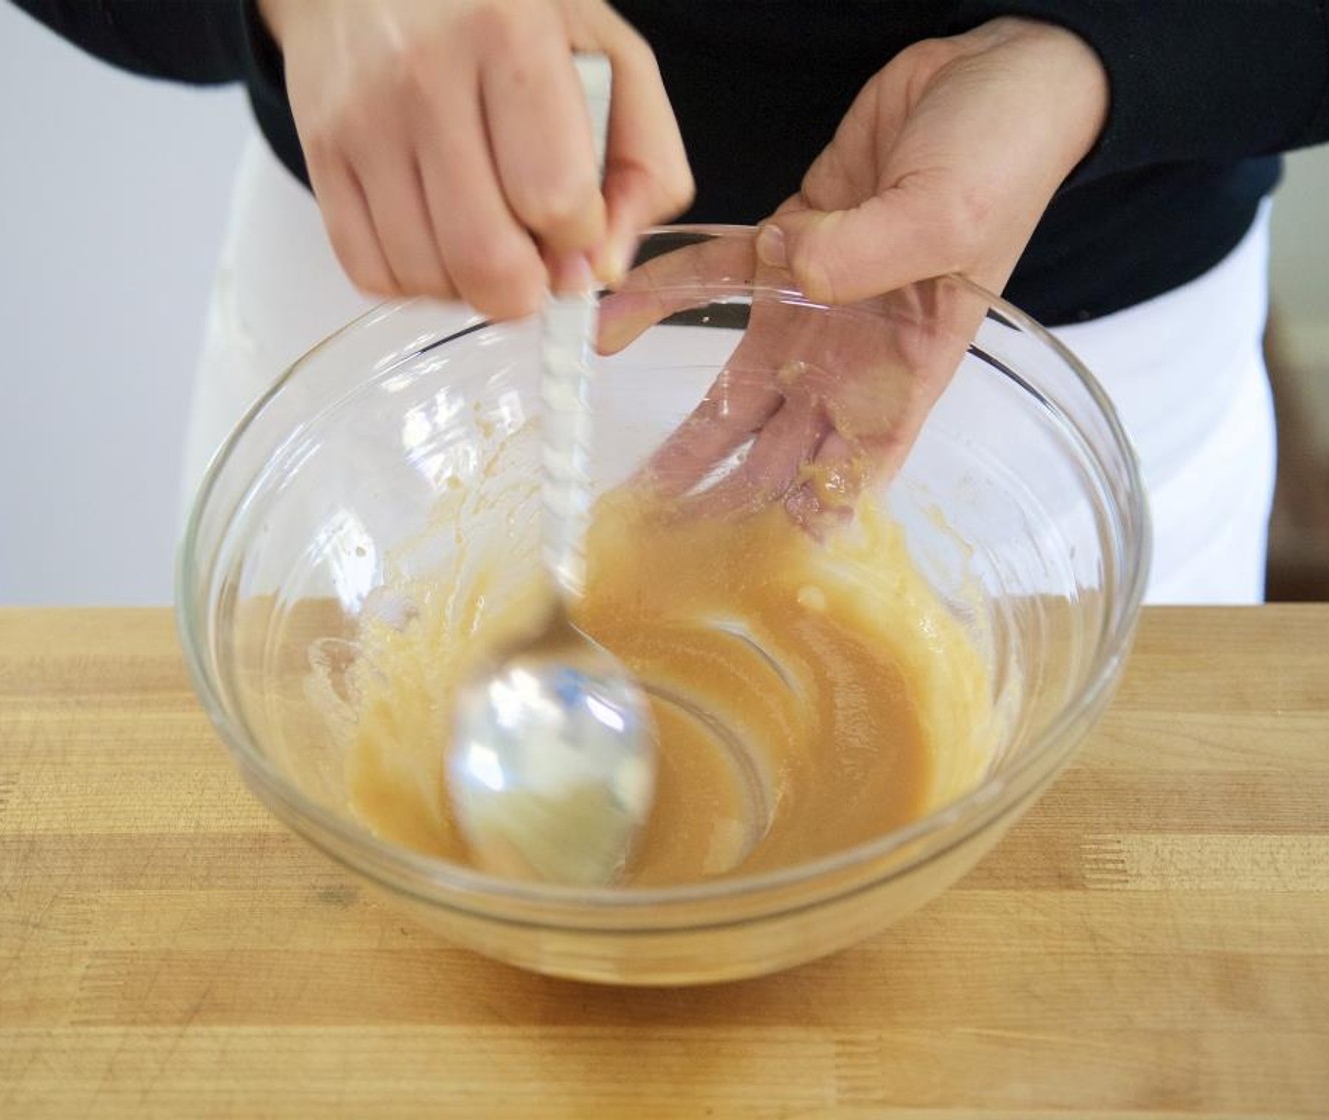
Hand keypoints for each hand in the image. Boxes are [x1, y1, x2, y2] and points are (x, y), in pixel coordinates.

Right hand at [257, 0, 692, 317]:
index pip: (554, 197)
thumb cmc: (507, 18)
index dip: (579, 240)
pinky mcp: (321, 156)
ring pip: (427, 276)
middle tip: (536, 264)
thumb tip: (605, 269)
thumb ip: (643, 165)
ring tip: (488, 238)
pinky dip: (418, 283)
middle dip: (526, 289)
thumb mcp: (607, 57)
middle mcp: (423, 76)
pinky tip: (440, 241)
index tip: (578, 225)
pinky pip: (373, 274)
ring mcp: (362, 120)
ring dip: (472, 287)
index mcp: (508, 37)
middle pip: (485, 257)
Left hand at [599, 18, 1107, 523]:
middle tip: (655, 557)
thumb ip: (878, 253)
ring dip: (680, 445)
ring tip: (625, 495)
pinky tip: (612, 325)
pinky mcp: (781, 250)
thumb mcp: (954, 211)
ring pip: (732, 398)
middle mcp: (853, 363)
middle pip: (773, 461)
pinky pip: (709, 282)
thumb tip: (803, 273)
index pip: (846, 483)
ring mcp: (812, 313)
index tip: (734, 581)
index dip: (793, 535)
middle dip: (718, 512)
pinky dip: (660, 299)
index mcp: (905, 378)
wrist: (996, 72)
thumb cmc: (1006, 155)